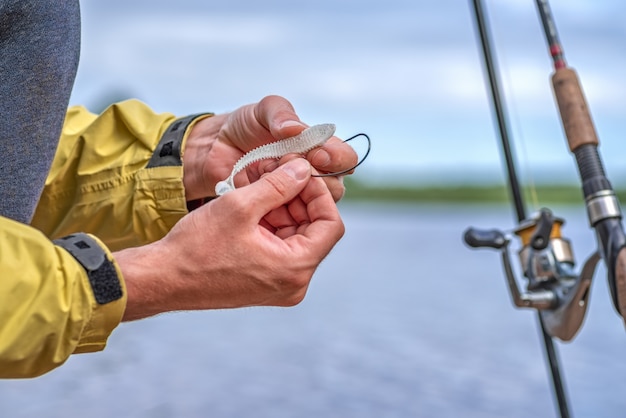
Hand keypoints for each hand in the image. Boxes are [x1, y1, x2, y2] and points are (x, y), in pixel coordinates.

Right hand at [116, 158, 343, 320]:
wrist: (163, 279)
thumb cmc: (196, 247)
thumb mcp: (240, 206)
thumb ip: (279, 184)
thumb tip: (303, 169)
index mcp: (294, 269)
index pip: (331, 225)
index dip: (320, 194)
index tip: (301, 172)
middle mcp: (293, 283)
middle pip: (313, 230)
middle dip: (297, 197)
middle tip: (277, 171)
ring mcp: (279, 285)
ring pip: (295, 236)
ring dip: (282, 207)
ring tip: (259, 182)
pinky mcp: (264, 283)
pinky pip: (279, 247)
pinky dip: (270, 223)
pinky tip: (252, 202)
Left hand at [182, 95, 357, 201]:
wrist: (216, 148)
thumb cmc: (246, 126)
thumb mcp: (262, 110)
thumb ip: (280, 113)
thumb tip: (294, 129)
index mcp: (320, 148)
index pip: (346, 159)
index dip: (335, 159)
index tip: (315, 155)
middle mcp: (314, 174)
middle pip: (334, 188)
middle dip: (310, 178)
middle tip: (283, 165)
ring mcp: (296, 195)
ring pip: (312, 207)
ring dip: (290, 192)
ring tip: (264, 173)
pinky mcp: (276, 212)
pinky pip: (286, 220)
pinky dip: (273, 206)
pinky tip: (256, 192)